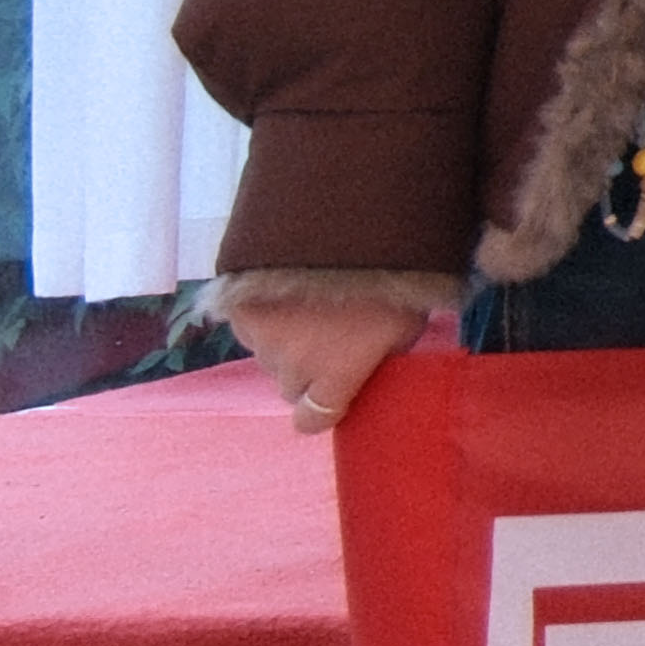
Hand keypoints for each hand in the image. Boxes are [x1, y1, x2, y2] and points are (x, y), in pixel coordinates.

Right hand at [219, 272, 453, 433]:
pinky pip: (250, 329)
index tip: (328, 399)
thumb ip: (383, 356)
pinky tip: (286, 296)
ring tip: (309, 311)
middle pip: (290, 387)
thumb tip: (370, 366)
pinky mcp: (238, 311)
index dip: (320, 412)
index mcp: (334, 377)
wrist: (343, 226)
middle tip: (326, 342)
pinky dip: (264, 320)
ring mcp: (261, 338)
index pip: (313, 419)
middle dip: (306, 374)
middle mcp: (291, 367)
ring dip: (284, 346)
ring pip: (268, 358)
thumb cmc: (390, 276)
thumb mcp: (406, 325)